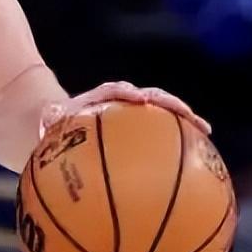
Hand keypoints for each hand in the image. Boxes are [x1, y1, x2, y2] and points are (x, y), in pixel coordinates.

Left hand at [40, 80, 211, 138]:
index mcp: (99, 99)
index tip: (140, 99)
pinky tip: (195, 160)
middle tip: (191, 117)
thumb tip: (47, 120)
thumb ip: (50, 119)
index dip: (127, 93)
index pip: (114, 91)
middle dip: (170, 105)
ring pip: (162, 111)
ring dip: (183, 119)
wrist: (56, 119)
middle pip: (150, 97)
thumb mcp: (48, 121)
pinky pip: (162, 132)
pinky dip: (178, 141)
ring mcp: (134, 112)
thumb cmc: (52, 123)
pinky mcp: (140, 125)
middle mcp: (121, 101)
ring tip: (204, 132)